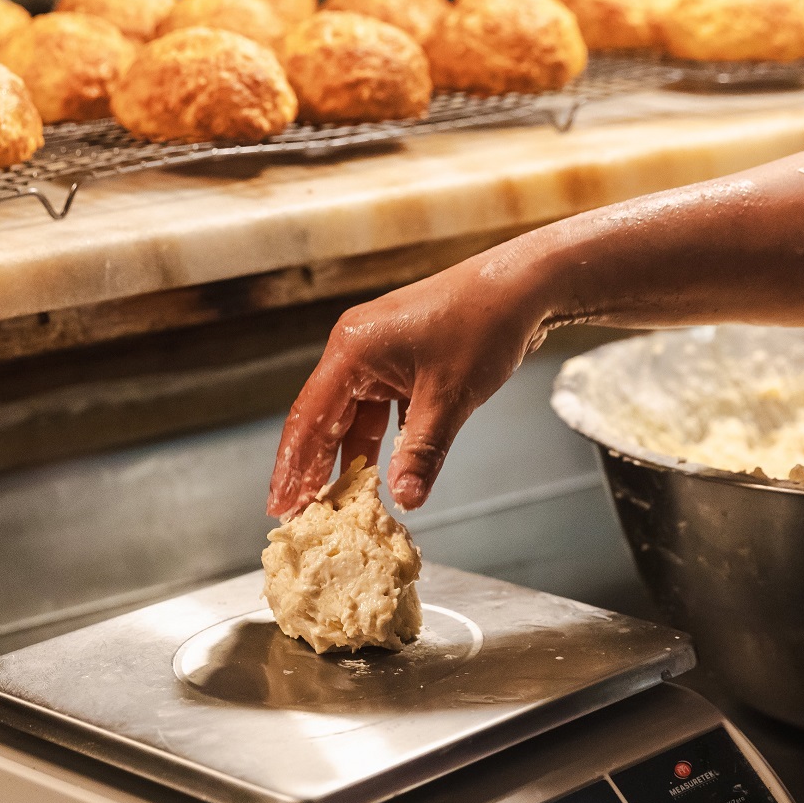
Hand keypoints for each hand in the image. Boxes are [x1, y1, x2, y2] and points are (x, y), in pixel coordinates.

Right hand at [266, 236, 553, 515]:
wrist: (522, 287)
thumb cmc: (483, 324)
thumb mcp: (449, 396)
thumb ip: (422, 451)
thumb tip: (405, 499)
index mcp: (353, 350)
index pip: (310, 417)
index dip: (293, 467)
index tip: (281, 507)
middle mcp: (356, 350)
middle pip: (324, 419)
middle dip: (313, 469)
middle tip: (299, 515)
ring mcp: (378, 355)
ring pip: (353, 417)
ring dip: (349, 459)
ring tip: (337, 504)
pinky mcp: (402, 362)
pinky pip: (379, 410)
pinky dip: (379, 442)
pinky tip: (377, 476)